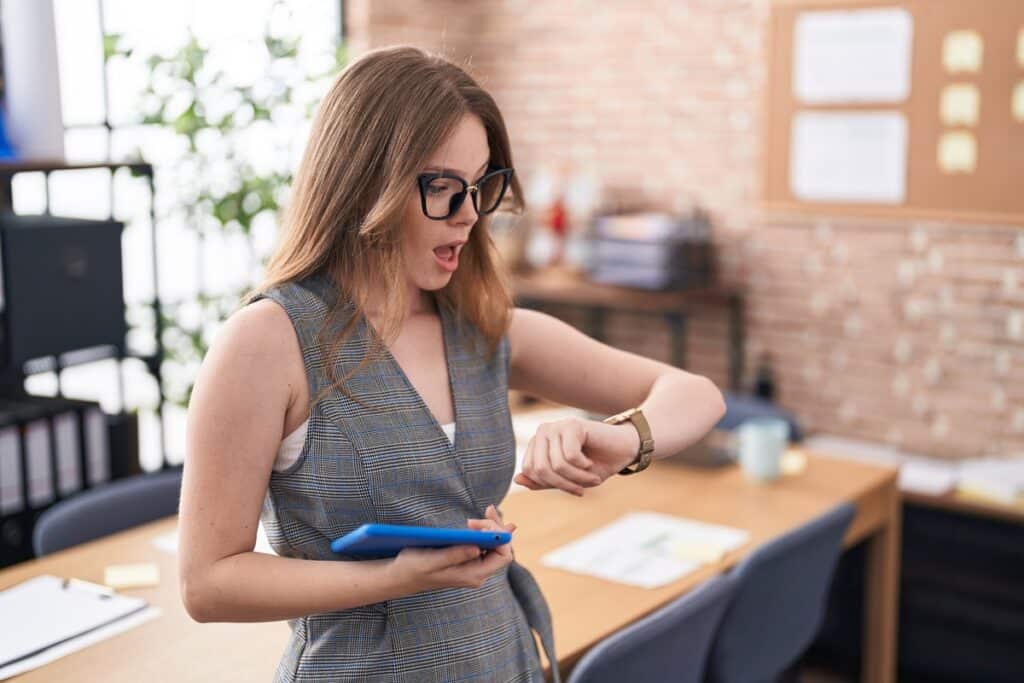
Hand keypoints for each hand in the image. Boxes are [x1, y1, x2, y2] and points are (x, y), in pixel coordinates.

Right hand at [388, 505, 515, 591]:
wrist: (400, 577)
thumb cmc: (412, 569)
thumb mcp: (431, 561)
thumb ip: (455, 556)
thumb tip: (479, 548)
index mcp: (472, 575)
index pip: (503, 556)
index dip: (500, 536)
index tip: (482, 523)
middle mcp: (477, 572)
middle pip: (502, 548)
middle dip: (497, 527)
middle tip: (487, 509)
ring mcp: (473, 566)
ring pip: (494, 545)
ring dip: (492, 526)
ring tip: (487, 509)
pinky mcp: (466, 559)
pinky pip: (484, 544)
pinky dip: (485, 530)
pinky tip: (486, 519)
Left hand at [514, 418, 639, 495]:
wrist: (624, 449)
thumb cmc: (597, 464)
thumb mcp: (567, 479)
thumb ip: (543, 481)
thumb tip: (516, 479)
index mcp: (538, 443)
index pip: (529, 470)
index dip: (550, 485)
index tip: (572, 489)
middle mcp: (543, 431)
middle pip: (540, 469)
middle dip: (563, 484)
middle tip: (582, 488)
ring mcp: (557, 426)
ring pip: (556, 465)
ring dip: (577, 477)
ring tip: (591, 477)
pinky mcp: (572, 425)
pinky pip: (570, 456)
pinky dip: (583, 467)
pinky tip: (592, 462)